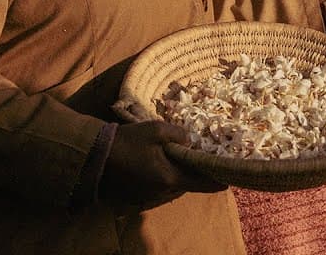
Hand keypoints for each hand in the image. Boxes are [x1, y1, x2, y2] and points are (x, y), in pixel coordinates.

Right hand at [98, 122, 224, 209]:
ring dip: (177, 174)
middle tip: (200, 158)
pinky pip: (158, 186)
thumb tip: (190, 141)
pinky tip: (157, 162)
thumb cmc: (127, 141)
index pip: (202, 184)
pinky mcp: (138, 194)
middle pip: (187, 184)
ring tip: (178, 157)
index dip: (218, 181)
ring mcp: (149, 195)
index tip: (229, 179)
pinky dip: (163, 176)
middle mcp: (162, 191)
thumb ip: (178, 135)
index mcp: (170, 178)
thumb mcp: (155, 130)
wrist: (95, 155)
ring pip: (172, 185)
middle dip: (194, 173)